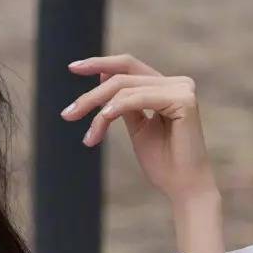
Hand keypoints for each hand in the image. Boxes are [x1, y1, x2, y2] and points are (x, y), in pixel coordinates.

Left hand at [59, 52, 218, 203]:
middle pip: (122, 77)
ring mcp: (183, 89)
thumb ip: (124, 102)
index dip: (99, 63)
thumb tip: (103, 75)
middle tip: (67, 114)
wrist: (183, 188)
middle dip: (91, 96)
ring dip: (100, 112)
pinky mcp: (184, 101)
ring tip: (89, 136)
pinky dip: (117, 108)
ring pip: (126, 88)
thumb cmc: (163, 163)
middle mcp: (178, 83)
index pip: (128, 66)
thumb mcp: (138, 127)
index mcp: (168, 87)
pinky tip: (103, 118)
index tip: (72, 68)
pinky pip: (138, 99)